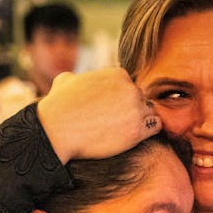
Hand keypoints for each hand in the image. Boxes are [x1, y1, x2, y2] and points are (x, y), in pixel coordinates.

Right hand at [36, 68, 160, 163]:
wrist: (56, 130)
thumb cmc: (57, 107)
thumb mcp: (65, 81)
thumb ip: (76, 78)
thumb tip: (73, 80)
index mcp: (118, 74)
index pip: (130, 87)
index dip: (122, 101)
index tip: (111, 113)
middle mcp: (130, 88)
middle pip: (141, 100)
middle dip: (131, 111)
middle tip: (117, 126)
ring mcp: (135, 108)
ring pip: (149, 113)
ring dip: (140, 122)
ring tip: (124, 133)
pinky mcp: (137, 129)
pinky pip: (155, 127)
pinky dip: (147, 133)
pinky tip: (133, 138)